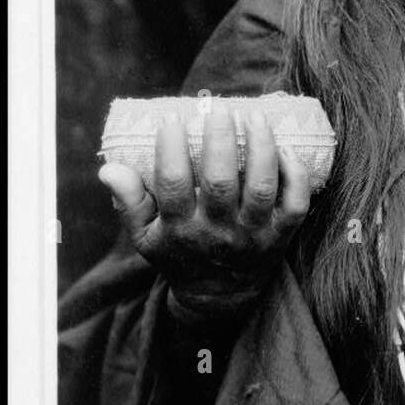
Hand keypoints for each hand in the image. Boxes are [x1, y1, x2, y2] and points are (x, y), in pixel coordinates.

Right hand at [98, 105, 310, 320]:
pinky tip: (288, 148)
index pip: (174, 185)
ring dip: (261, 148)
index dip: (171, 148)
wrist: (219, 295)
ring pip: (262, 188)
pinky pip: (296, 204)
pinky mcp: (281, 235)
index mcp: (181, 229)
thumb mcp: (146, 236)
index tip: (173, 118)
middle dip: (220, 141)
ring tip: (255, 116)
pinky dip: (296, 175)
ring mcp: (253, 234)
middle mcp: (218, 232)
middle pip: (221, 182)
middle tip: (218, 108)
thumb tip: (108, 168)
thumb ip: (129, 201)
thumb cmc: (179, 252)